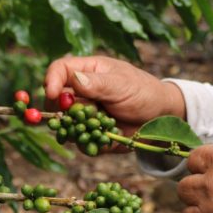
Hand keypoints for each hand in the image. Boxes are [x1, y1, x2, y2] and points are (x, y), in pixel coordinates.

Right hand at [43, 55, 185, 143]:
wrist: (160, 117)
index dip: (51, 81)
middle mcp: (81, 91)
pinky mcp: (90, 132)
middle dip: (63, 111)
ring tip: (100, 126)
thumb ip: (98, 84)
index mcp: (88, 71)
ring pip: (64, 124)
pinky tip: (107, 138)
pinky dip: (90, 143)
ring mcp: (84, 113)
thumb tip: (74, 79)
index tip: (52, 94)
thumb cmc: (144, 92)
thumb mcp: (122, 85)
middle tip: (79, 115)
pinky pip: (80, 141)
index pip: (59, 70)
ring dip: (77, 129)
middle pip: (55, 100)